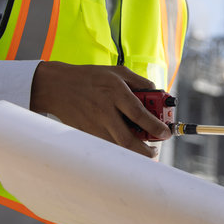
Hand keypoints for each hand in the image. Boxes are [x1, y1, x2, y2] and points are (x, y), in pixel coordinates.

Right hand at [29, 61, 170, 155]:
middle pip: (128, 140)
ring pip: (118, 147)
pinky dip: (119, 148)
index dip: (155, 127)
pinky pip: (107, 145)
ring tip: (144, 148)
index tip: (166, 133)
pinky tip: (126, 142)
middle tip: (155, 150)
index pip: (140, 114)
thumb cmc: (90, 77)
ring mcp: (95, 125)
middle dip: (146, 150)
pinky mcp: (87, 133)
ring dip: (134, 151)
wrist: (57, 87)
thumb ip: (139, 81)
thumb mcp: (117, 72)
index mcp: (115, 92)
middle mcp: (105, 111)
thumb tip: (158, 93)